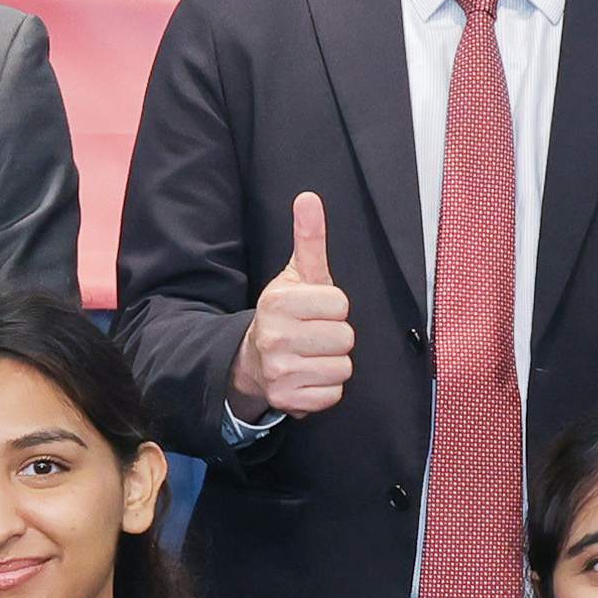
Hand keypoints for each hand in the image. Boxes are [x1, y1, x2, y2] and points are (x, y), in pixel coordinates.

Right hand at [231, 191, 357, 418]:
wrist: (252, 360)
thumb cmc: (285, 314)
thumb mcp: (296, 275)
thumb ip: (308, 238)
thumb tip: (309, 198)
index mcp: (279, 302)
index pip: (341, 305)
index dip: (334, 308)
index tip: (316, 310)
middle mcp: (275, 337)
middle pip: (345, 337)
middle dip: (335, 336)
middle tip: (314, 335)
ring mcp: (279, 371)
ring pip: (342, 367)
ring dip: (332, 363)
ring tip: (312, 356)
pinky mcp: (287, 400)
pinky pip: (333, 394)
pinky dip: (325, 388)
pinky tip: (308, 376)